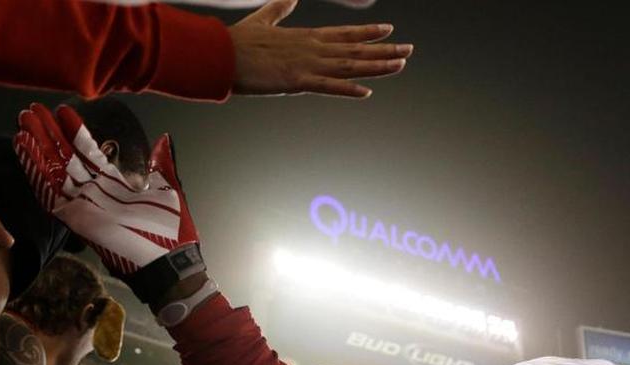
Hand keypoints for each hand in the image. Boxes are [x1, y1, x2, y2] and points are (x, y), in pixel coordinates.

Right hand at [14, 103, 202, 303]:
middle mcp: (95, 192)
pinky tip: (24, 149)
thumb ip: (161, 162)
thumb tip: (164, 139)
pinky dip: (36, 171)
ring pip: (54, 171)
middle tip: (31, 111)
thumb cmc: (173, 228)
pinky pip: (50, 193)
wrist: (170, 261)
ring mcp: (83, 204)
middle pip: (66, 157)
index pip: (89, 152)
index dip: (76, 131)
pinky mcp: (75, 218)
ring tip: (22, 122)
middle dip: (48, 134)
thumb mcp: (169, 188)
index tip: (63, 110)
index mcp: (115, 183)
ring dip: (37, 147)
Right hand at [228, 0, 411, 97]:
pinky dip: (347, 89)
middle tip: (409, 50)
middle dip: (384, 50)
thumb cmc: (238, 42)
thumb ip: (279, 9)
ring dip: (376, 66)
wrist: (220, 54)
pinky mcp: (296, 81)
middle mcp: (313, 49)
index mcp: (307, 37)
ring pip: (349, 66)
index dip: (368, 33)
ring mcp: (307, 65)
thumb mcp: (263, 20)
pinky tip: (366, 91)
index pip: (345, 33)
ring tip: (400, 64)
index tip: (389, 30)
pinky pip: (327, 86)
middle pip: (356, 50)